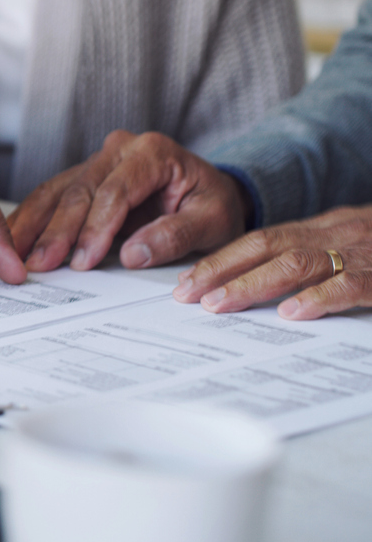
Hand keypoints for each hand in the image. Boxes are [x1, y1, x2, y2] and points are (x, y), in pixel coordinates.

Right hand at [9, 130, 248, 271]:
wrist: (211, 193)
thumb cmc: (213, 205)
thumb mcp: (212, 222)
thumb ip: (175, 234)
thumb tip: (133, 254)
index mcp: (152, 152)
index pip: (115, 192)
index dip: (96, 228)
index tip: (84, 260)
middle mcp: (119, 149)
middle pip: (79, 191)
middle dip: (57, 231)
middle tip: (39, 264)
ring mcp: (98, 160)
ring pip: (57, 191)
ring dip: (34, 225)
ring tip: (15, 254)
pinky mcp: (83, 176)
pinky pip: (51, 195)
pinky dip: (31, 219)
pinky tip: (14, 239)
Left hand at [172, 206, 371, 318]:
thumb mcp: (356, 248)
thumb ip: (318, 262)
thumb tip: (271, 290)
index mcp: (326, 229)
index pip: (262, 240)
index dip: (222, 259)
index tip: (188, 280)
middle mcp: (338, 235)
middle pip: (267, 245)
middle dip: (221, 268)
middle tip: (186, 293)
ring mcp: (361, 253)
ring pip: (297, 262)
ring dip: (253, 283)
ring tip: (219, 303)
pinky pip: (349, 283)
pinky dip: (317, 297)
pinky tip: (289, 313)